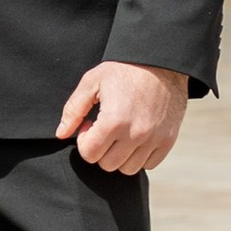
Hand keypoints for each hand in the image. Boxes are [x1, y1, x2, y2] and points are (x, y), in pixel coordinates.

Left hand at [55, 62, 187, 173]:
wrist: (162, 61)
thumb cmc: (124, 69)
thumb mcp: (93, 81)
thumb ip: (73, 110)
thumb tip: (61, 134)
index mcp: (114, 120)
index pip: (89, 154)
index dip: (84, 141)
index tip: (91, 125)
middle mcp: (135, 134)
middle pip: (107, 164)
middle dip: (100, 149)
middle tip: (104, 129)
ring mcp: (154, 139)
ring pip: (128, 169)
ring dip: (119, 155)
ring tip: (120, 134)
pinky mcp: (168, 140)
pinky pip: (149, 164)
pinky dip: (140, 156)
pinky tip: (136, 136)